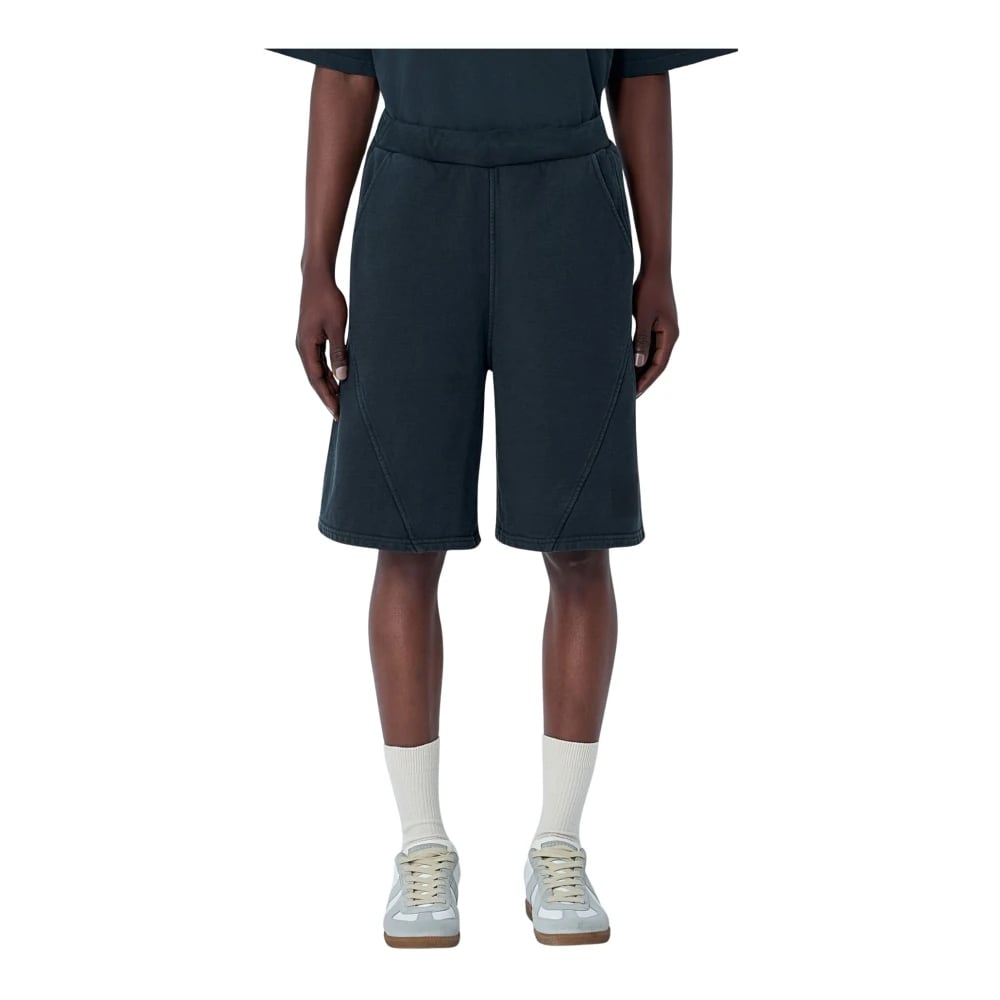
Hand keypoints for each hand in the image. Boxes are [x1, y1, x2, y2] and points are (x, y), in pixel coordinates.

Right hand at [296, 267, 348, 419]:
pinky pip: (318, 361)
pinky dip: (327, 373)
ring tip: (340, 401)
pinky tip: (338, 380)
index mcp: (306, 347)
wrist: (317, 278)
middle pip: (315, 379)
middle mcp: (302, 347)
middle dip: (327, 396)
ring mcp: (305, 343)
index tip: (337, 413)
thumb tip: (342, 377)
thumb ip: (339, 353)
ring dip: (328, 386)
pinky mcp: (311, 338)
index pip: (317, 379)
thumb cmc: (328, 300)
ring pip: (317, 371)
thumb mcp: (337, 327)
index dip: (328, 397)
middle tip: (340, 414)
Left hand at [631, 270, 678, 397]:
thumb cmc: (648, 290)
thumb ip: (641, 340)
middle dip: (644, 379)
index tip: (634, 395)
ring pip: (654, 356)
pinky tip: (630, 363)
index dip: (646, 381)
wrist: (655, 268)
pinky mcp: (658, 323)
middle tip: (630, 396)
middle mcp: (670, 335)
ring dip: (642, 369)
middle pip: (657, 364)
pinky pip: (650, 346)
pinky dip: (641, 356)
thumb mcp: (643, 316)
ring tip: (629, 384)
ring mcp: (665, 329)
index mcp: (670, 335)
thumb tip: (638, 364)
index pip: (659, 366)